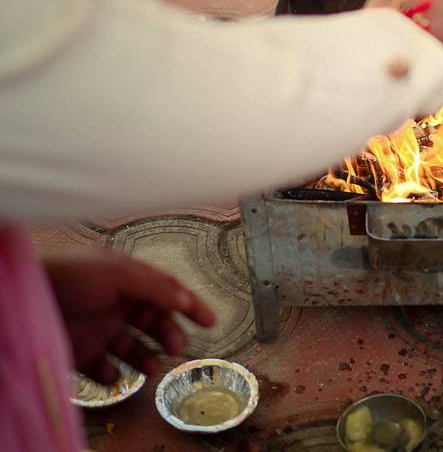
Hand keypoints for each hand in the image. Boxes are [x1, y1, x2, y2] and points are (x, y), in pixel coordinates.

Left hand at [43, 249, 215, 383]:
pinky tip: (112, 374)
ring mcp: (100, 330)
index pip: (167, 292)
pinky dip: (112, 376)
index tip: (211, 322)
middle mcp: (117, 305)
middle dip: (168, 335)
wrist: (25, 299)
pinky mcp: (81, 353)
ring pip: (133, 349)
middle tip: (176, 347)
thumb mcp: (117, 273)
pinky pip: (104, 370)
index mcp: (129, 280)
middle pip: (154, 323)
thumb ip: (154, 286)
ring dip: (146, 359)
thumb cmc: (70, 276)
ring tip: (151, 367)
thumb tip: (186, 299)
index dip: (190, 305)